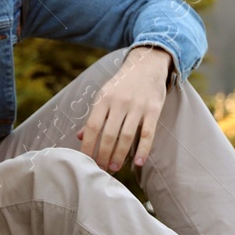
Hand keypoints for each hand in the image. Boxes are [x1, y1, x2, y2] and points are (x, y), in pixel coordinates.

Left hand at [78, 47, 171, 170]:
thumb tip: (80, 136)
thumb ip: (94, 116)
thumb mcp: (104, 94)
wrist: (147, 65)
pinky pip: (148, 133)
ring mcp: (137, 106)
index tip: (85, 161)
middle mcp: (120, 102)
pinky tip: (138, 163)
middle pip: (109, 135)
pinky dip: (143, 149)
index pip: (93, 126)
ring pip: (127, 136)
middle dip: (104, 155)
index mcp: (104, 98)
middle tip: (101, 169)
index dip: (88, 146)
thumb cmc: (122, 84)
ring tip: (114, 167)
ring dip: (120, 155)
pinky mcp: (153, 110)